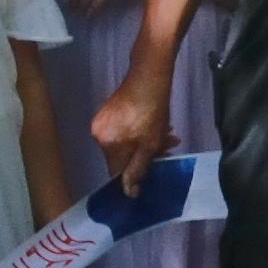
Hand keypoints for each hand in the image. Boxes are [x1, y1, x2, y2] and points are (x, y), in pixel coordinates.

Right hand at [89, 61, 174, 187]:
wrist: (150, 74)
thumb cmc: (152, 109)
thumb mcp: (150, 144)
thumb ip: (139, 168)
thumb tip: (129, 193)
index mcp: (106, 143)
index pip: (116, 172)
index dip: (134, 177)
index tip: (152, 175)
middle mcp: (99, 134)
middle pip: (122, 156)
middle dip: (146, 157)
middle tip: (168, 151)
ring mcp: (103, 121)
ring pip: (126, 142)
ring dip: (147, 144)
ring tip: (168, 137)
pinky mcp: (110, 111)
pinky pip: (124, 130)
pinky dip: (140, 132)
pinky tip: (159, 127)